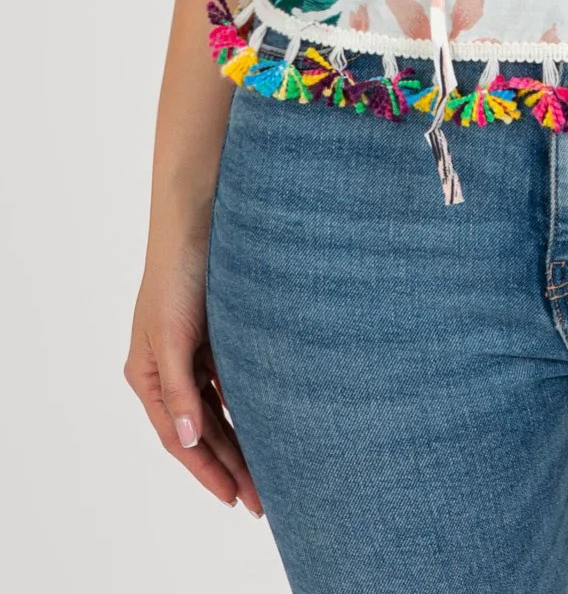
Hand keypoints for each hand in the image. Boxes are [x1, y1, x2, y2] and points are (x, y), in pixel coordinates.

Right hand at [124, 226, 264, 518]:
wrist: (200, 216)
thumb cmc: (180, 272)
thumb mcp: (173, 333)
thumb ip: (178, 388)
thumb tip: (188, 438)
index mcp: (147, 375)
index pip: (180, 439)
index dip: (208, 472)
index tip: (234, 500)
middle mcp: (169, 369)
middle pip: (203, 431)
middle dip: (231, 467)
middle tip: (262, 502)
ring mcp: (194, 352)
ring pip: (221, 411)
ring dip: (243, 442)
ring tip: (270, 474)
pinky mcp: (217, 333)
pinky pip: (234, 383)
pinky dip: (249, 406)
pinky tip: (270, 425)